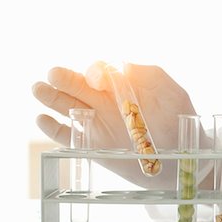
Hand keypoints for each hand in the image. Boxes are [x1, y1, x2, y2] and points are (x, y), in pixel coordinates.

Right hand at [32, 61, 199, 149]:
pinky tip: (43, 119)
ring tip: (38, 89)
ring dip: (51, 97)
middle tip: (54, 75)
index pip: (101, 72)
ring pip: (68, 106)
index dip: (96, 72)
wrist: (182, 157)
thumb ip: (152, 76)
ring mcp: (97, 122)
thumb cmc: (180, 121)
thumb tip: (124, 64)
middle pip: (78, 85)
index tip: (97, 79)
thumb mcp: (173, 94)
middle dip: (65, 78)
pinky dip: (53, 128)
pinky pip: (67, 136)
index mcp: (123, 85)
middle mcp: (105, 100)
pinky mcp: (91, 145)